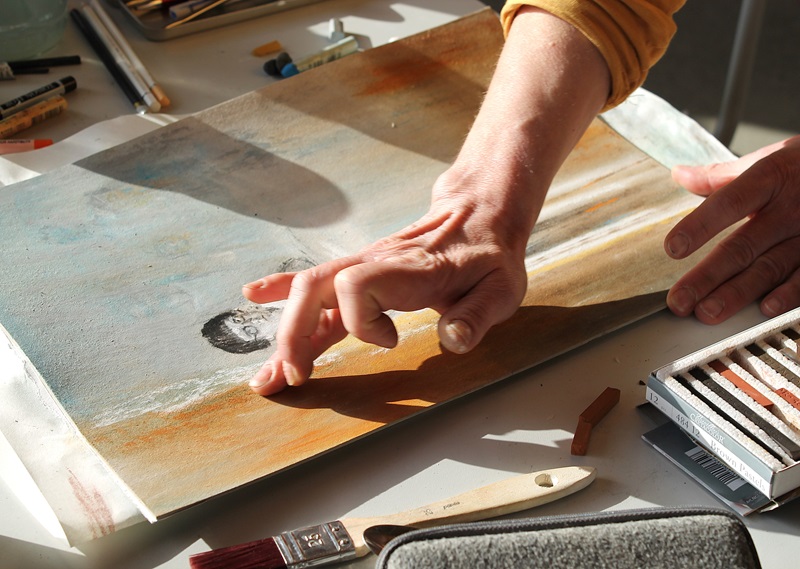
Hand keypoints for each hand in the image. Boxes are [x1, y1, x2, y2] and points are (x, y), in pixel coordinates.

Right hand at [241, 6, 610, 394]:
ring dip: (285, 333)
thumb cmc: (490, 256)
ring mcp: (363, 266)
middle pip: (313, 288)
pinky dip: (283, 294)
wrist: (480, 216)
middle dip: (295, 336)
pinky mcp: (360, 274)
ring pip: (307, 290)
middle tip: (292, 379)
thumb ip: (478, 315)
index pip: (356, 286)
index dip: (362, 322)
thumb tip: (452, 341)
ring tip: (268, 375)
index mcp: (408, 268)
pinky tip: (255, 297)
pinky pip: (314, 283)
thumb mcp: (502, 288)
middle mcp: (375, 263)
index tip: (392, 342)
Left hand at [665, 135, 799, 323]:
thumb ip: (723, 175)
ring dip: (738, 293)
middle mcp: (792, 207)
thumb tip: (680, 175)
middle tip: (679, 301)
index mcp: (771, 178)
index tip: (673, 248)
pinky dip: (789, 293)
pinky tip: (766, 309)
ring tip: (708, 312)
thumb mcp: (770, 159)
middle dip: (708, 276)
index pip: (729, 202)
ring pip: (771, 267)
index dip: (701, 226)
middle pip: (744, 245)